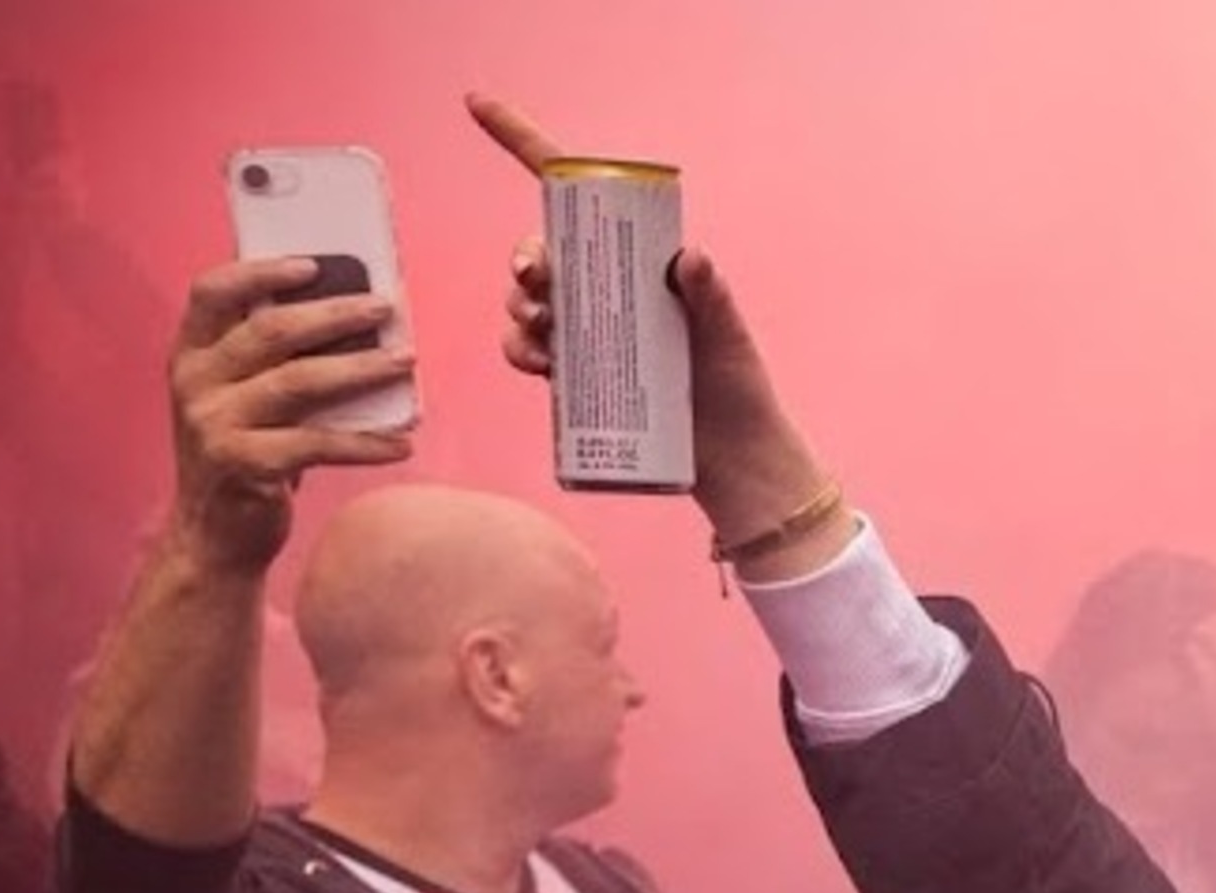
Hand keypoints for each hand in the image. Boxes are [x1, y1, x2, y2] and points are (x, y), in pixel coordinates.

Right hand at [159, 259, 416, 574]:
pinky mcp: (244, 466)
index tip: (313, 265)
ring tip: (407, 362)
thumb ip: (276, 361)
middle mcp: (194, 383)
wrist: (214, 536)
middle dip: (334, 315)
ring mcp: (214, 425)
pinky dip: (366, 443)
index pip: (211, 292)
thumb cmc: (246, 454)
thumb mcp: (244, 399)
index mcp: (190, 355)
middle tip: (385, 308)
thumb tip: (355, 320)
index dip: (260, 272)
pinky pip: (318, 444)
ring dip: (361, 369)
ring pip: (299, 382)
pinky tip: (402, 443)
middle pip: (269, 331)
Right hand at [466, 93, 833, 541]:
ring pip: (527, 300)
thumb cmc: (737, 392)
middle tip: (536, 279)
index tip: (477, 104)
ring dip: (520, 307)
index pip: (577, 193)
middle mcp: (609, 288)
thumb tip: (690, 258)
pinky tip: (537, 363)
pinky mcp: (576, 373)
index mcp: (641, 261)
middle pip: (543, 249)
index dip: (524, 143)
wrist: (732, 464)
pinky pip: (526, 348)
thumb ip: (713, 298)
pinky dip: (519, 348)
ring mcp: (589, 330)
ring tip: (545, 335)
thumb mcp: (730, 339)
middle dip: (526, 257)